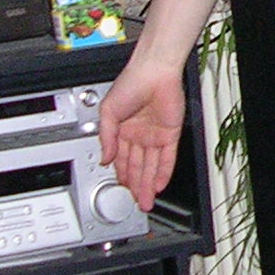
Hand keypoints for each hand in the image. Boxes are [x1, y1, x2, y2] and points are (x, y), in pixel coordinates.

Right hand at [98, 57, 186, 209]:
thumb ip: (106, 138)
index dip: (121, 175)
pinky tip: (158, 185)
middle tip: (136, 202)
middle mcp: (139, 134)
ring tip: (146, 200)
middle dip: (136, 186)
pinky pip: (168, 157)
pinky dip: (163, 172)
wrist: (154, 71)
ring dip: (148, 184)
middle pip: (137, 166)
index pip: (121, 159)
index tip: (121, 189)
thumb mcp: (108, 113)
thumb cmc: (130, 83)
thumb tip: (104, 159)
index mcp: (123, 129)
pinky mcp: (170, 133)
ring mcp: (155, 135)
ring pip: (152, 166)